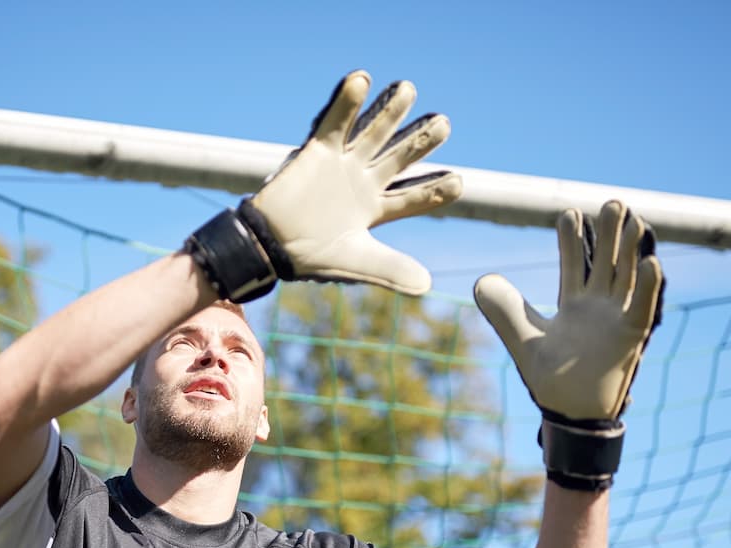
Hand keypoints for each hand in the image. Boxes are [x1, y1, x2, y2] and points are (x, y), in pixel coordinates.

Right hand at [186, 71, 461, 301]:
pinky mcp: (318, 150)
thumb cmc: (311, 256)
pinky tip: (361, 79)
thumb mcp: (356, 262)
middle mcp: (363, 182)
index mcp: (376, 208)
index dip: (435, 190)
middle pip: (399, 157)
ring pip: (373, 132)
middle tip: (443, 125)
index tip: (459, 183)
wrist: (271, 245)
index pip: (413, 195)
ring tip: (408, 89)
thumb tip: (427, 285)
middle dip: (421, 141)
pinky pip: (336, 121)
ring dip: (391, 112)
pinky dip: (346, 101)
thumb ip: (390, 269)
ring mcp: (343, 164)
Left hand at [473, 200, 664, 489]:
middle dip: (608, 233)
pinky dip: (647, 286)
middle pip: (605, 261)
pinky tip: (651, 261)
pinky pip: (641, 307)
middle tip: (611, 203)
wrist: (568, 410)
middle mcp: (598, 306)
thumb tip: (482, 280)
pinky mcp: (631, 337)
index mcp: (573, 303)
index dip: (572, 238)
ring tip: (635, 217)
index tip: (569, 213)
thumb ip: (502, 309)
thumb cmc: (549, 377)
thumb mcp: (521, 338)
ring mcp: (616, 319)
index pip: (574, 262)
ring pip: (627, 276)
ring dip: (632, 249)